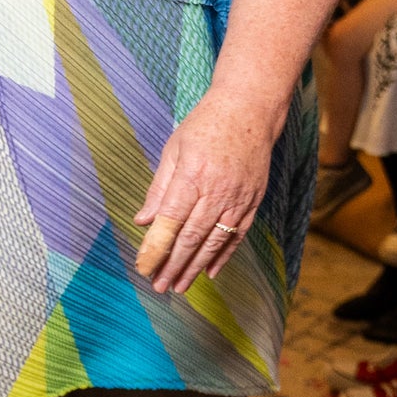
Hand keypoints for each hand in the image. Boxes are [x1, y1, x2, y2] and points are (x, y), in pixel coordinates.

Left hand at [134, 87, 274, 293]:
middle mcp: (217, 190)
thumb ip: (159, 188)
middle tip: (159, 286)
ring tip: (180, 286)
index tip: (143, 267)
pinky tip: (210, 272)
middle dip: (173, 265)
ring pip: (214, 241)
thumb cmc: (205, 126)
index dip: (156, 248)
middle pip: (191, 237)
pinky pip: (237, 235)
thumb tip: (143, 221)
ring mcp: (238, 197)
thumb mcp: (174, 150)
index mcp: (192, 175)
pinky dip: (223, 255)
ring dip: (195, 267)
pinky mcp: (253, 200)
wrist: (249, 110)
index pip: (170, 221)